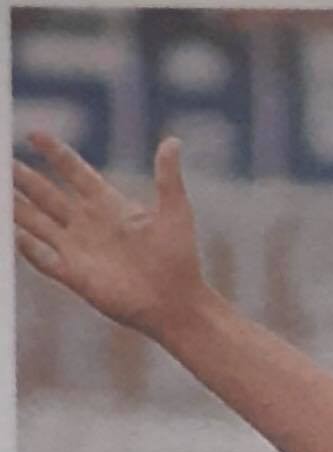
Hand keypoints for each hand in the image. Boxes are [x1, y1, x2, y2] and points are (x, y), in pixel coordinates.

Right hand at [13, 133, 205, 338]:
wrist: (178, 303)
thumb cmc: (181, 259)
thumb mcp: (175, 212)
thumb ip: (167, 177)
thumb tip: (173, 141)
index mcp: (109, 205)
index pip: (75, 172)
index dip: (55, 153)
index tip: (34, 134)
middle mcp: (89, 224)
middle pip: (47, 194)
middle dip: (24, 177)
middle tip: (4, 161)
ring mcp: (80, 250)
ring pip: (38, 222)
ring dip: (17, 207)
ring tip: (0, 191)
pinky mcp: (76, 276)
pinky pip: (44, 260)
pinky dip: (29, 249)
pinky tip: (16, 235)